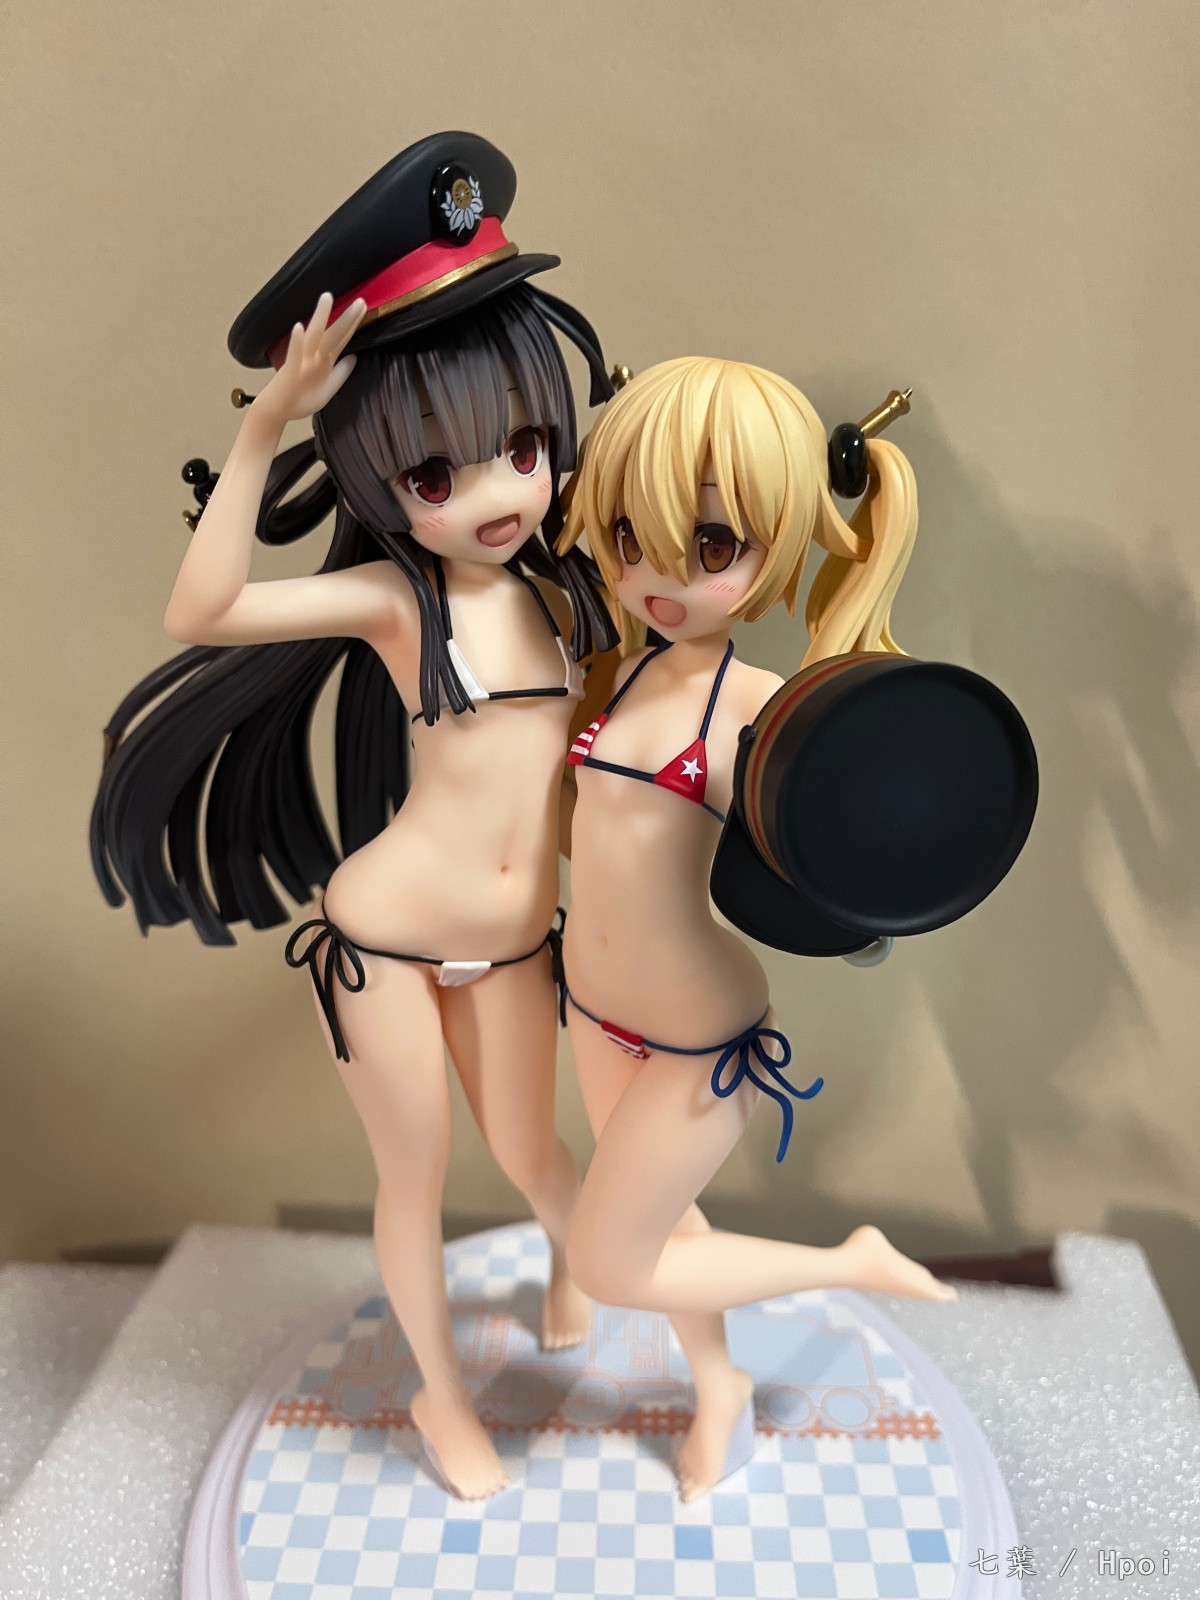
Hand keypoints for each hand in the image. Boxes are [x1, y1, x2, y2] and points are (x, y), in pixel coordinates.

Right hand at [252, 292, 366, 426]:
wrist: (278, 412)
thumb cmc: (301, 399)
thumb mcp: (328, 388)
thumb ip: (341, 373)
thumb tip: (354, 357)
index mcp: (325, 360)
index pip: (342, 339)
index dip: (353, 324)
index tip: (364, 308)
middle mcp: (315, 356)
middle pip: (334, 334)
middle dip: (347, 318)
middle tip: (361, 301)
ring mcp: (303, 361)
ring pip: (314, 336)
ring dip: (320, 317)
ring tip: (327, 298)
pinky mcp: (291, 370)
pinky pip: (294, 354)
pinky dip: (297, 341)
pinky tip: (299, 327)